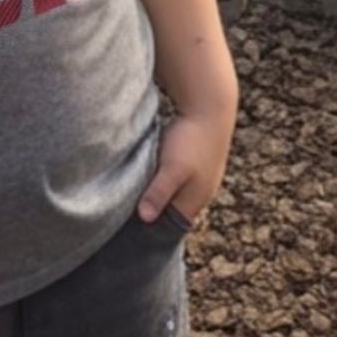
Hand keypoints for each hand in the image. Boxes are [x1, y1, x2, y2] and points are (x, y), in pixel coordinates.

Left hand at [138, 107, 235, 227]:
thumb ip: (159, 193)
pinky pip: (173, 178)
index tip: (128, 230)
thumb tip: (145, 219)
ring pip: (172, 194)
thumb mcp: (173, 168)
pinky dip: (160, 180)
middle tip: (125, 215)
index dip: (152, 229)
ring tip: (133, 196)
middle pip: (172, 211)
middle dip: (153, 213)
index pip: (172, 225)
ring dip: (156, 195)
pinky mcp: (194, 161)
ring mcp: (199, 177)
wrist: (211, 106)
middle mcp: (200, 192)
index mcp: (196, 200)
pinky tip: (147, 174)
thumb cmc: (192, 139)